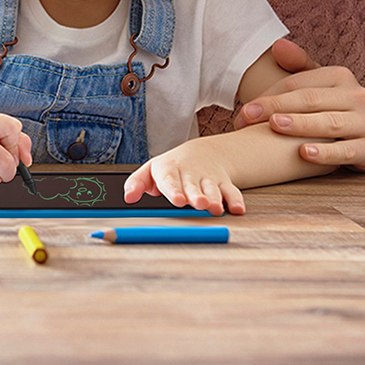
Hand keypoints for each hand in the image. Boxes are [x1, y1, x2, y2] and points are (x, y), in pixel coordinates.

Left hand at [123, 141, 244, 215]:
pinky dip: (236, 200)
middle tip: (199, 204)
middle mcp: (190, 174)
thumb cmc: (171, 168)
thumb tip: (127, 198)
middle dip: (196, 196)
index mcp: (170, 169)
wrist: (200, 154)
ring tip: (215, 209)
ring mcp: (208, 178)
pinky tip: (237, 209)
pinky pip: (232, 191)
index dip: (174, 190)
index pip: (170, 180)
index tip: (177, 200)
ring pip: (213, 189)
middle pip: (193, 186)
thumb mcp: (150, 171)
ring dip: (216, 199)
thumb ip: (137, 183)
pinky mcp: (224, 183)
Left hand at [234, 39, 364, 171]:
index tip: (243, 112)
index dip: (268, 96)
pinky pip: (346, 151)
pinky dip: (325, 153)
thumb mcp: (320, 86)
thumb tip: (277, 45)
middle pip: (309, 100)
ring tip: (275, 126)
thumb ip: (298, 66)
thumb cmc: (335, 110)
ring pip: (328, 123)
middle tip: (246, 118)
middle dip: (275, 108)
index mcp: (340, 76)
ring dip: (299, 125)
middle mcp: (357, 96)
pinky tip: (304, 153)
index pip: (297, 83)